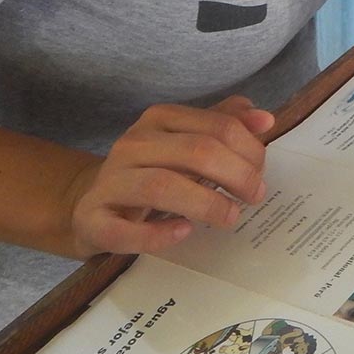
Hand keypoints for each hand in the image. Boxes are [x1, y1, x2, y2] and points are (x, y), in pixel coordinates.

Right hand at [64, 95, 272, 256]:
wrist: (89, 202)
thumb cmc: (150, 171)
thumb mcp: (186, 143)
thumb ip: (223, 127)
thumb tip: (263, 119)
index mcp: (160, 120)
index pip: (216, 126)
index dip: (248, 150)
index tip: (261, 173)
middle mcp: (133, 144)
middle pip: (196, 152)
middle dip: (236, 175)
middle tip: (254, 196)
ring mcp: (110, 182)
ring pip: (161, 186)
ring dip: (205, 204)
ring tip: (230, 216)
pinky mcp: (93, 220)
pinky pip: (124, 230)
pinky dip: (157, 234)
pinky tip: (184, 232)